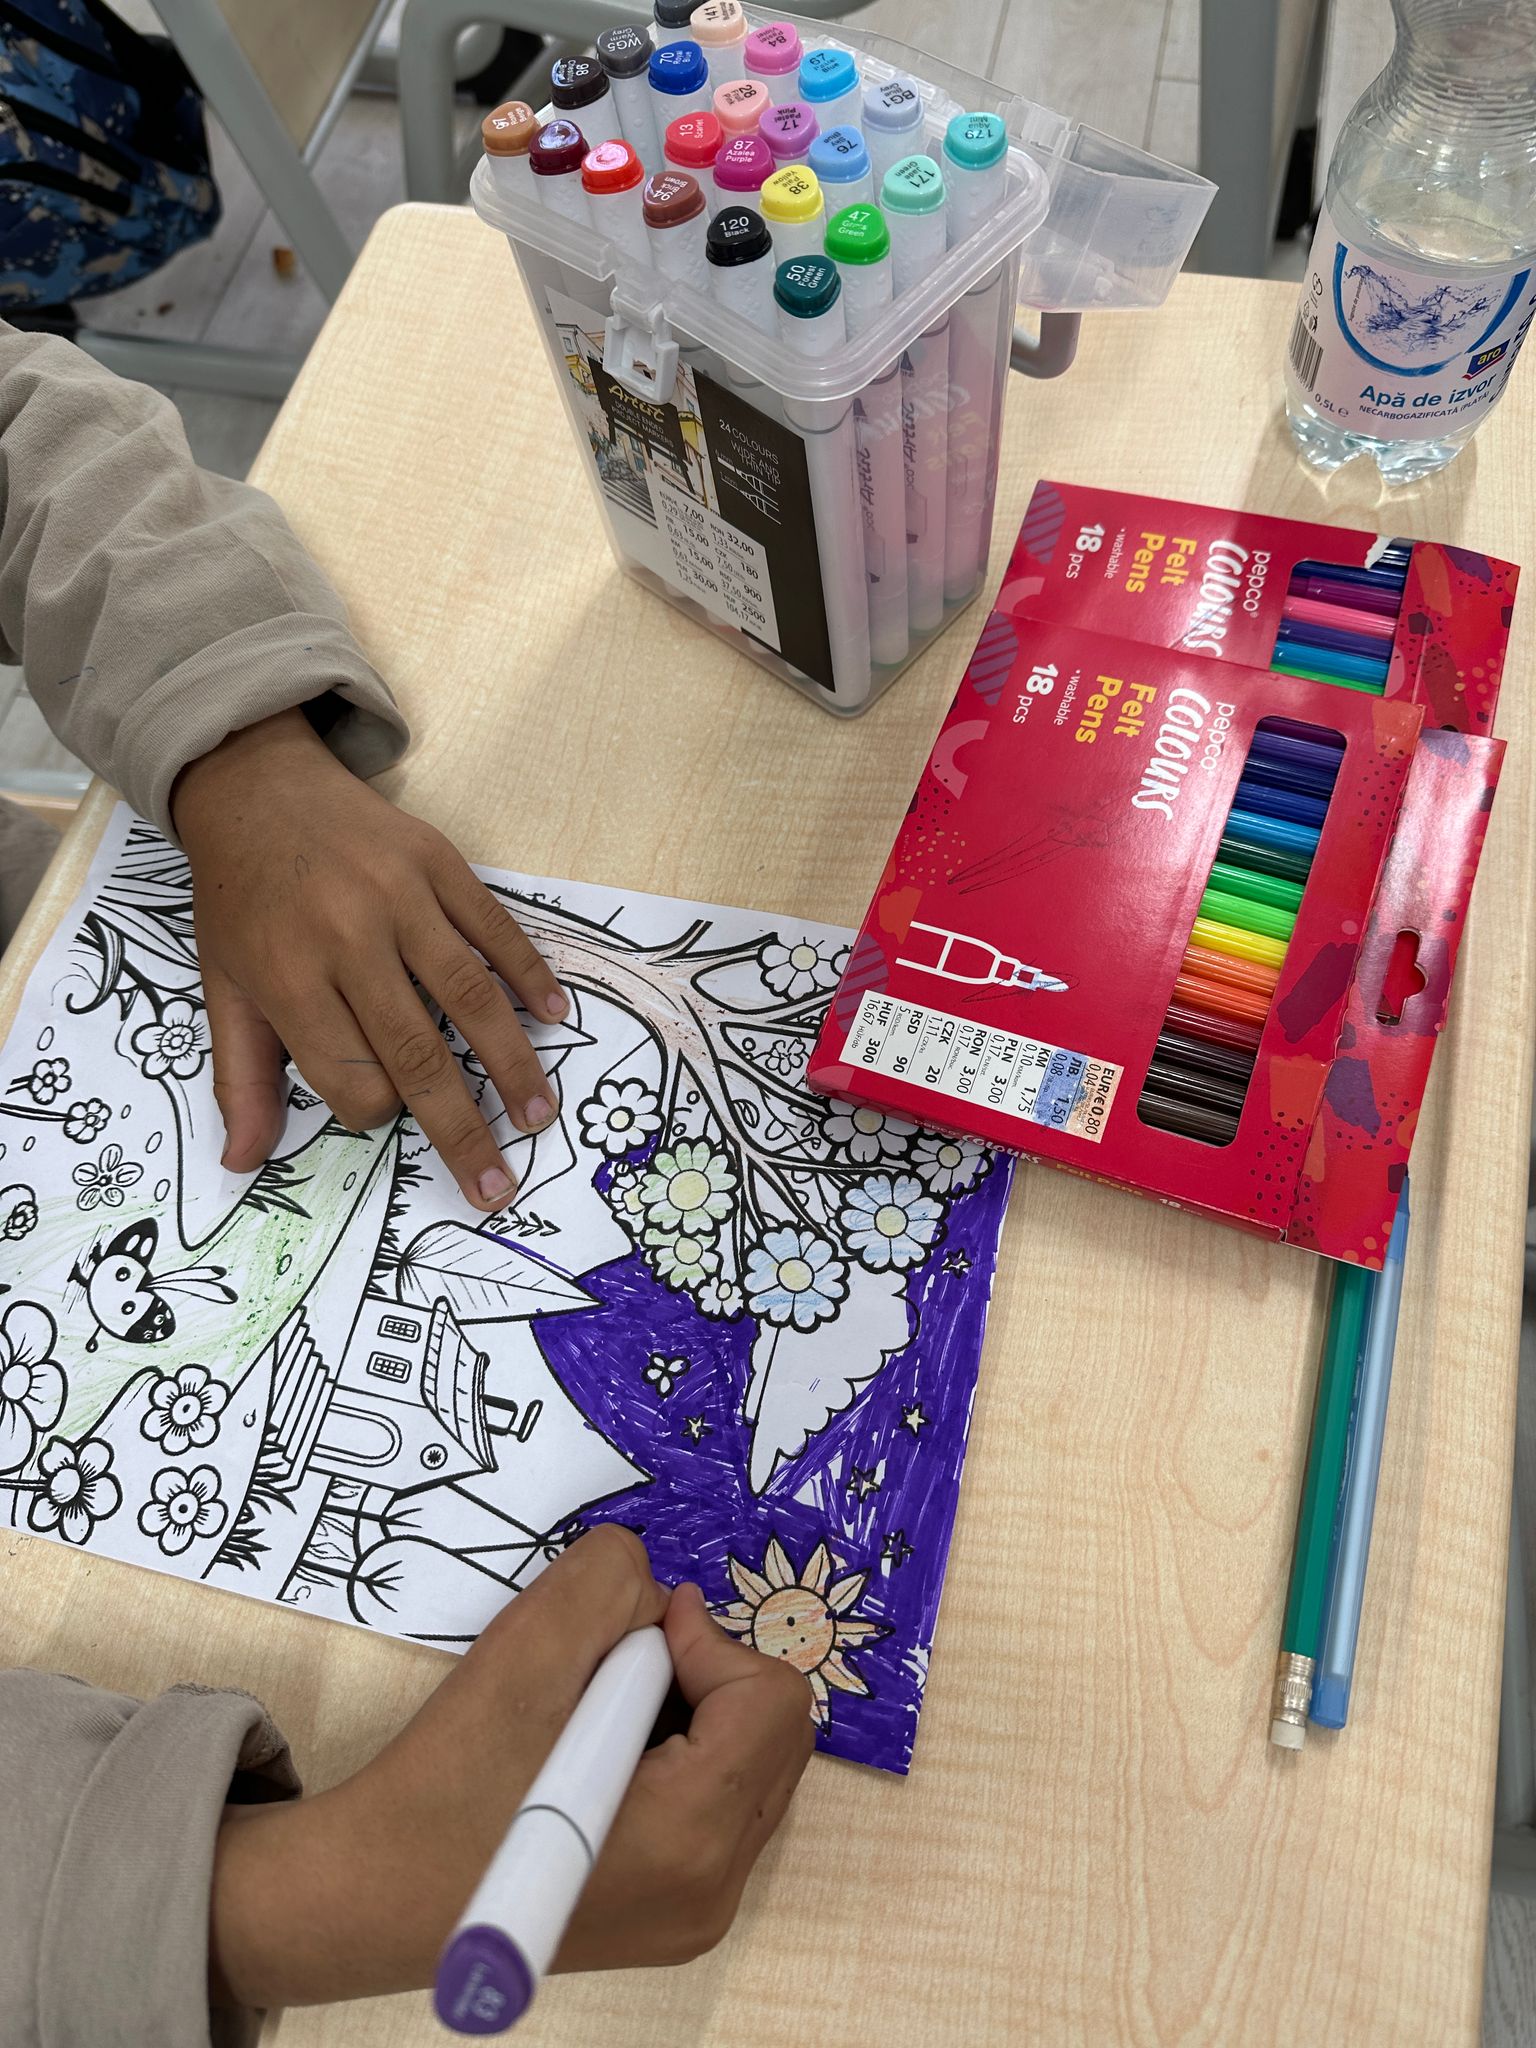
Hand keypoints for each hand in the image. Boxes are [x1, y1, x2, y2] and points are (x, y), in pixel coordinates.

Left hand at [172, 709, 566, 1210]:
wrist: (256, 789)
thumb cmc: (241, 900)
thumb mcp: (222, 988)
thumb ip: (240, 1077)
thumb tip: (243, 1163)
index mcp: (289, 978)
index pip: (351, 1076)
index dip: (374, 1110)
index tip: (384, 1109)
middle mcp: (348, 939)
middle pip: (417, 1052)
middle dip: (462, 1129)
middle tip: (498, 1185)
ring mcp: (400, 897)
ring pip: (469, 996)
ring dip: (512, 1063)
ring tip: (538, 1115)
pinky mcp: (439, 863)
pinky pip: (495, 929)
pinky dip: (527, 974)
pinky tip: (553, 1016)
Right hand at [209, 1528, 814, 2008]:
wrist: (366, 1894)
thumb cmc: (439, 1784)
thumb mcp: (527, 1650)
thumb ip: (611, 1584)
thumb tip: (667, 1600)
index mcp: (691, 1839)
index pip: (770, 1702)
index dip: (708, 1642)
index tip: (633, 1636)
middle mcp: (712, 1892)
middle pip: (775, 1735)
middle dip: (705, 1675)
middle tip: (614, 1668)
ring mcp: (695, 1913)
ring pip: (751, 1765)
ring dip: (690, 1711)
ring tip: (597, 1715)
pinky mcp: (670, 1913)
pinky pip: (719, 1803)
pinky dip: (677, 1755)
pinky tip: (598, 1754)